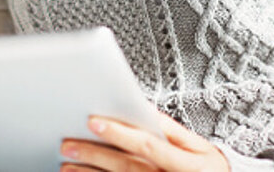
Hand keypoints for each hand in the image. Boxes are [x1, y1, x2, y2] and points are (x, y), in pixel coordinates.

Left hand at [59, 108, 230, 171]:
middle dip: (95, 156)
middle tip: (68, 145)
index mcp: (187, 164)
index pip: (148, 146)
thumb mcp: (198, 147)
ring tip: (67, 166)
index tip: (93, 121)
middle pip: (128, 168)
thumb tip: (141, 108)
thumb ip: (170, 130)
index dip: (120, 133)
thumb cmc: (207, 169)